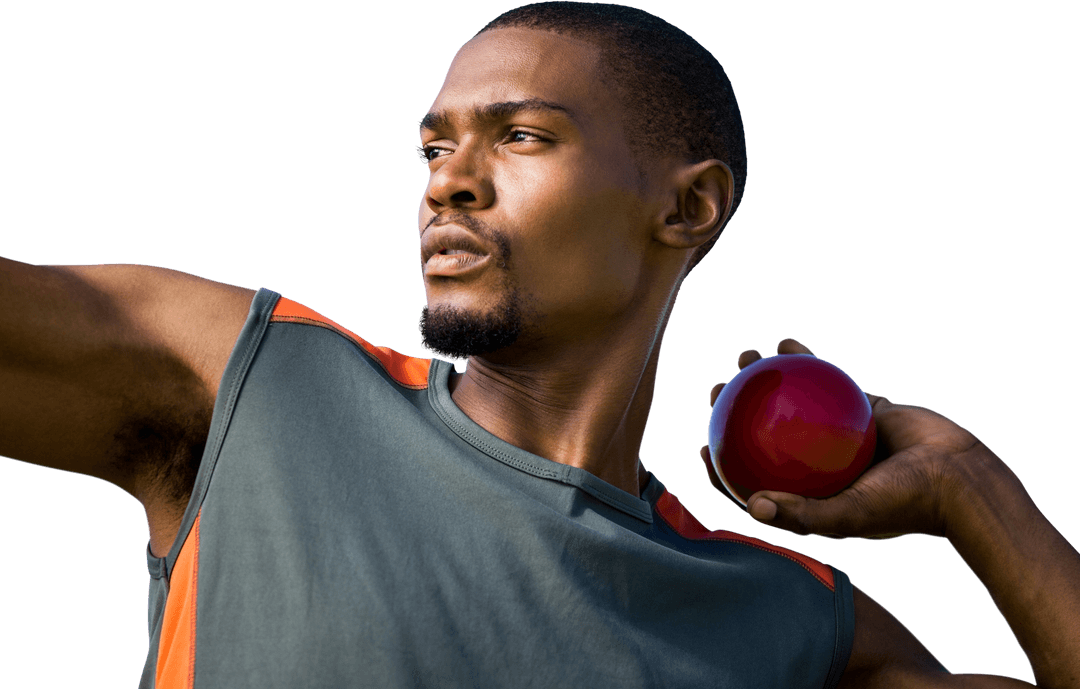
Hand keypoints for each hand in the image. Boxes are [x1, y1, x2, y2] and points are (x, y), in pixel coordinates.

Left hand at [699, 338, 990, 539]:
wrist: (961, 475)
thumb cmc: (906, 503)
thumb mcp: (850, 516)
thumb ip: (802, 515)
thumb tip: (752, 504)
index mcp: (810, 497)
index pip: (754, 485)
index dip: (724, 471)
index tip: (703, 449)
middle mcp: (818, 467)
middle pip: (763, 437)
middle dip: (733, 412)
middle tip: (716, 390)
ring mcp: (837, 436)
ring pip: (790, 402)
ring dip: (764, 377)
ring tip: (745, 356)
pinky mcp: (860, 408)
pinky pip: (826, 379)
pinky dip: (806, 360)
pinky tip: (787, 342)